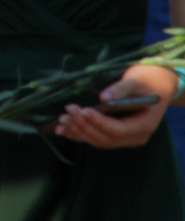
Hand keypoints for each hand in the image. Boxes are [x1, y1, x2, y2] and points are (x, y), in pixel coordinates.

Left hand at [53, 61, 174, 148]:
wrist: (158, 84)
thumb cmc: (149, 80)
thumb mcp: (137, 81)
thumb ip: (122, 89)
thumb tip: (103, 97)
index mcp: (144, 125)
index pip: (118, 129)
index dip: (99, 122)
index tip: (83, 110)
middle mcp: (135, 137)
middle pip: (105, 138)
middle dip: (84, 126)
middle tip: (67, 113)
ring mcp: (125, 138)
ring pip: (98, 140)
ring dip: (79, 131)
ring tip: (62, 120)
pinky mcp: (115, 134)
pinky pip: (96, 137)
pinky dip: (79, 134)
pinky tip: (62, 129)